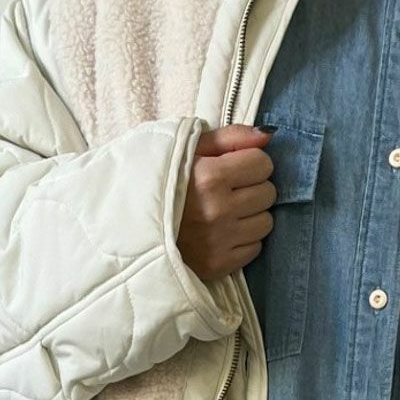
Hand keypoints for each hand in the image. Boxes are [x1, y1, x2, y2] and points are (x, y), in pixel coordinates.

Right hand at [177, 123, 276, 281]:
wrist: (130, 228)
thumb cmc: (162, 182)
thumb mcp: (188, 150)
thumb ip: (230, 137)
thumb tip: (269, 134)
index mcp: (209, 177)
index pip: (262, 163)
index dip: (249, 163)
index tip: (231, 169)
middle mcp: (218, 210)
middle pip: (268, 193)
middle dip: (252, 188)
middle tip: (227, 191)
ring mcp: (219, 241)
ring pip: (266, 222)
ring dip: (251, 216)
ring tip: (225, 213)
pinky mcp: (218, 265)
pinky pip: (254, 248)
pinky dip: (243, 240)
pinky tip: (222, 233)